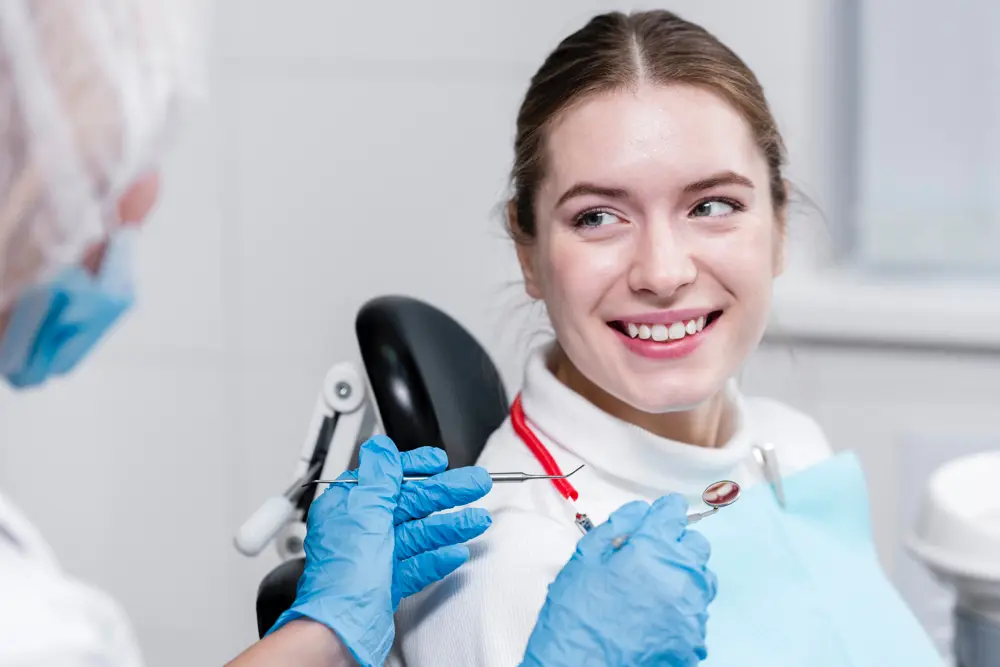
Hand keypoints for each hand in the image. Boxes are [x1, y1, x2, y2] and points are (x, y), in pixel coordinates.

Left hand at [269, 435, 492, 666]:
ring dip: (449, 525)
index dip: (413, 467)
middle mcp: (360, 531)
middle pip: (409, 504)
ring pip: (418, 534)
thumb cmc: (342, 578)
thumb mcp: (364, 513)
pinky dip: (437, 557)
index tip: (437, 462)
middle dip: (445, 494)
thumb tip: (380, 447)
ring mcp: (374, 558)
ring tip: (477, 520)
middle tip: (475, 485)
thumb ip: (378, 477)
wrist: (339, 631)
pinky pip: (417, 564)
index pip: (384, 476)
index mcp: (348, 508)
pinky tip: (456, 552)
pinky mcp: (386, 584)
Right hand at [521, 495, 717, 666]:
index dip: (664, 511)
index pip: (673, 514)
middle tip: (650, 555)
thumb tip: (639, 512)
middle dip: (676, 544)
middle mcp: (680, 578)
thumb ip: (615, 527)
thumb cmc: (576, 619)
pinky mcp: (693, 639)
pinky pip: (696, 613)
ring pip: (701, 579)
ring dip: (683, 575)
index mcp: (652, 551)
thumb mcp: (584, 560)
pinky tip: (654, 616)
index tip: (661, 514)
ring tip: (652, 588)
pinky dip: (680, 608)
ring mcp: (691, 612)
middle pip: (696, 545)